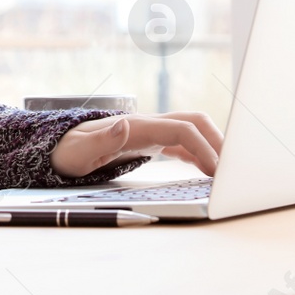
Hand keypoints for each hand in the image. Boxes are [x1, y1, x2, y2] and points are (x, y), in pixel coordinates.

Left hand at [50, 111, 221, 178]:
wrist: (60, 148)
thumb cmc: (68, 152)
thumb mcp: (79, 152)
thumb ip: (101, 140)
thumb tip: (123, 124)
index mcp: (137, 127)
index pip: (182, 130)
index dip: (204, 147)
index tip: (216, 170)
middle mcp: (149, 124)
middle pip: (195, 122)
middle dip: (218, 140)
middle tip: (233, 170)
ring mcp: (151, 132)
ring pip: (193, 130)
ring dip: (212, 145)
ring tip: (227, 173)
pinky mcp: (151, 142)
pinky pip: (183, 143)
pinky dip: (200, 153)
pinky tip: (207, 170)